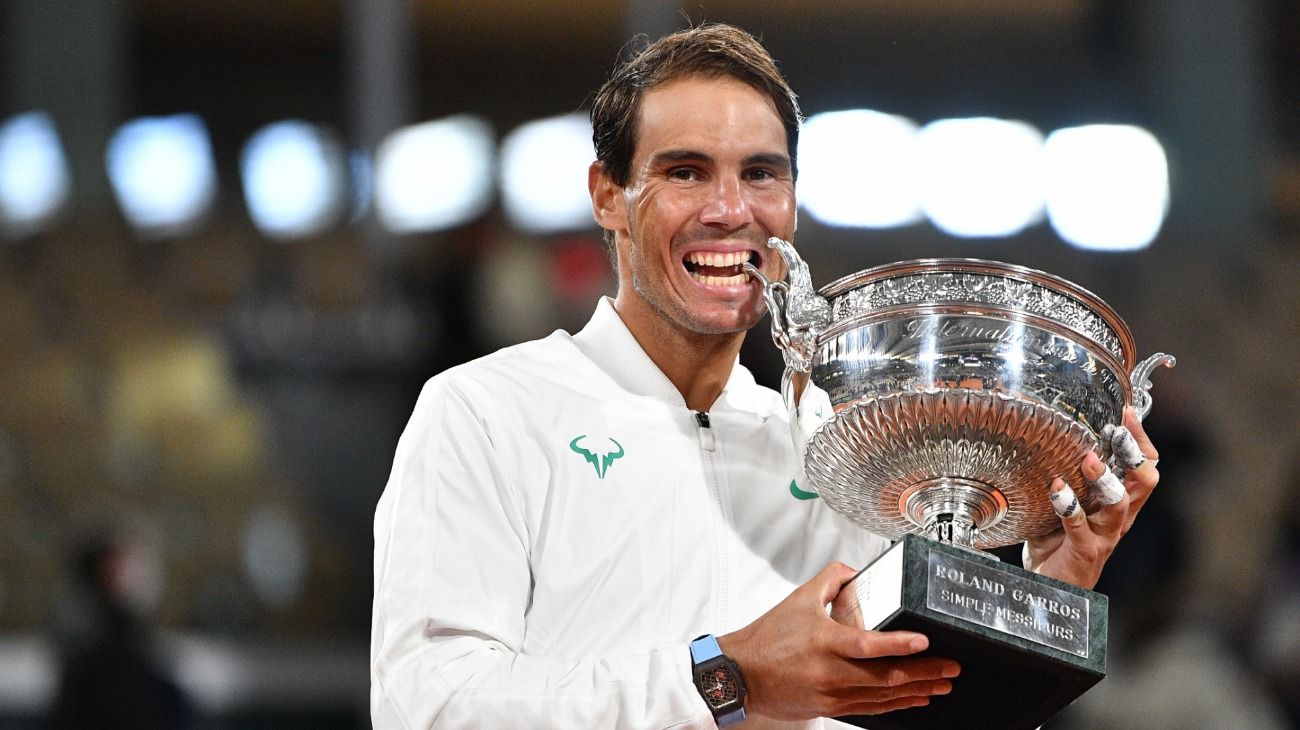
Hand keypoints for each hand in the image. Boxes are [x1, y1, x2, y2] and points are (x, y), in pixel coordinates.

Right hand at [717, 562, 959, 719]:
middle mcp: (830, 671)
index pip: (868, 644)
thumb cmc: (766, 639)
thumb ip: (831, 580)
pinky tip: (914, 698)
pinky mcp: (830, 708)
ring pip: (883, 696)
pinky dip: (896, 704)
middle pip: (885, 676)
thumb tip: (856, 571)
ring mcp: (832, 694)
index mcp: (823, 640)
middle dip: (924, 673)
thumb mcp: (798, 599)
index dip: (899, 644)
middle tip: (951, 667)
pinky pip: (871, 709)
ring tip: (942, 684)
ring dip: (917, 690)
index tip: (924, 641)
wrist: (740, 675)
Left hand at [1024, 407, 1160, 588]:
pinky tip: (1056, 487)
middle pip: (1145, 482)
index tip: (1128, 413)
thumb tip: (1049, 440)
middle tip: (1117, 430)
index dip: (1142, 441)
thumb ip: (1067, 478)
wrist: (1049, 589)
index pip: (1146, 468)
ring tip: (1089, 458)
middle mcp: (1119, 518)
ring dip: (1106, 479)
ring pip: (1120, 504)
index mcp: (1120, 504)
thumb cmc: (1057, 544)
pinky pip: (1080, 525)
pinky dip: (1069, 504)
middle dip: (1134, 452)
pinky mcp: (1085, 550)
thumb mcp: (1066, 505)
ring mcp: (1104, 535)